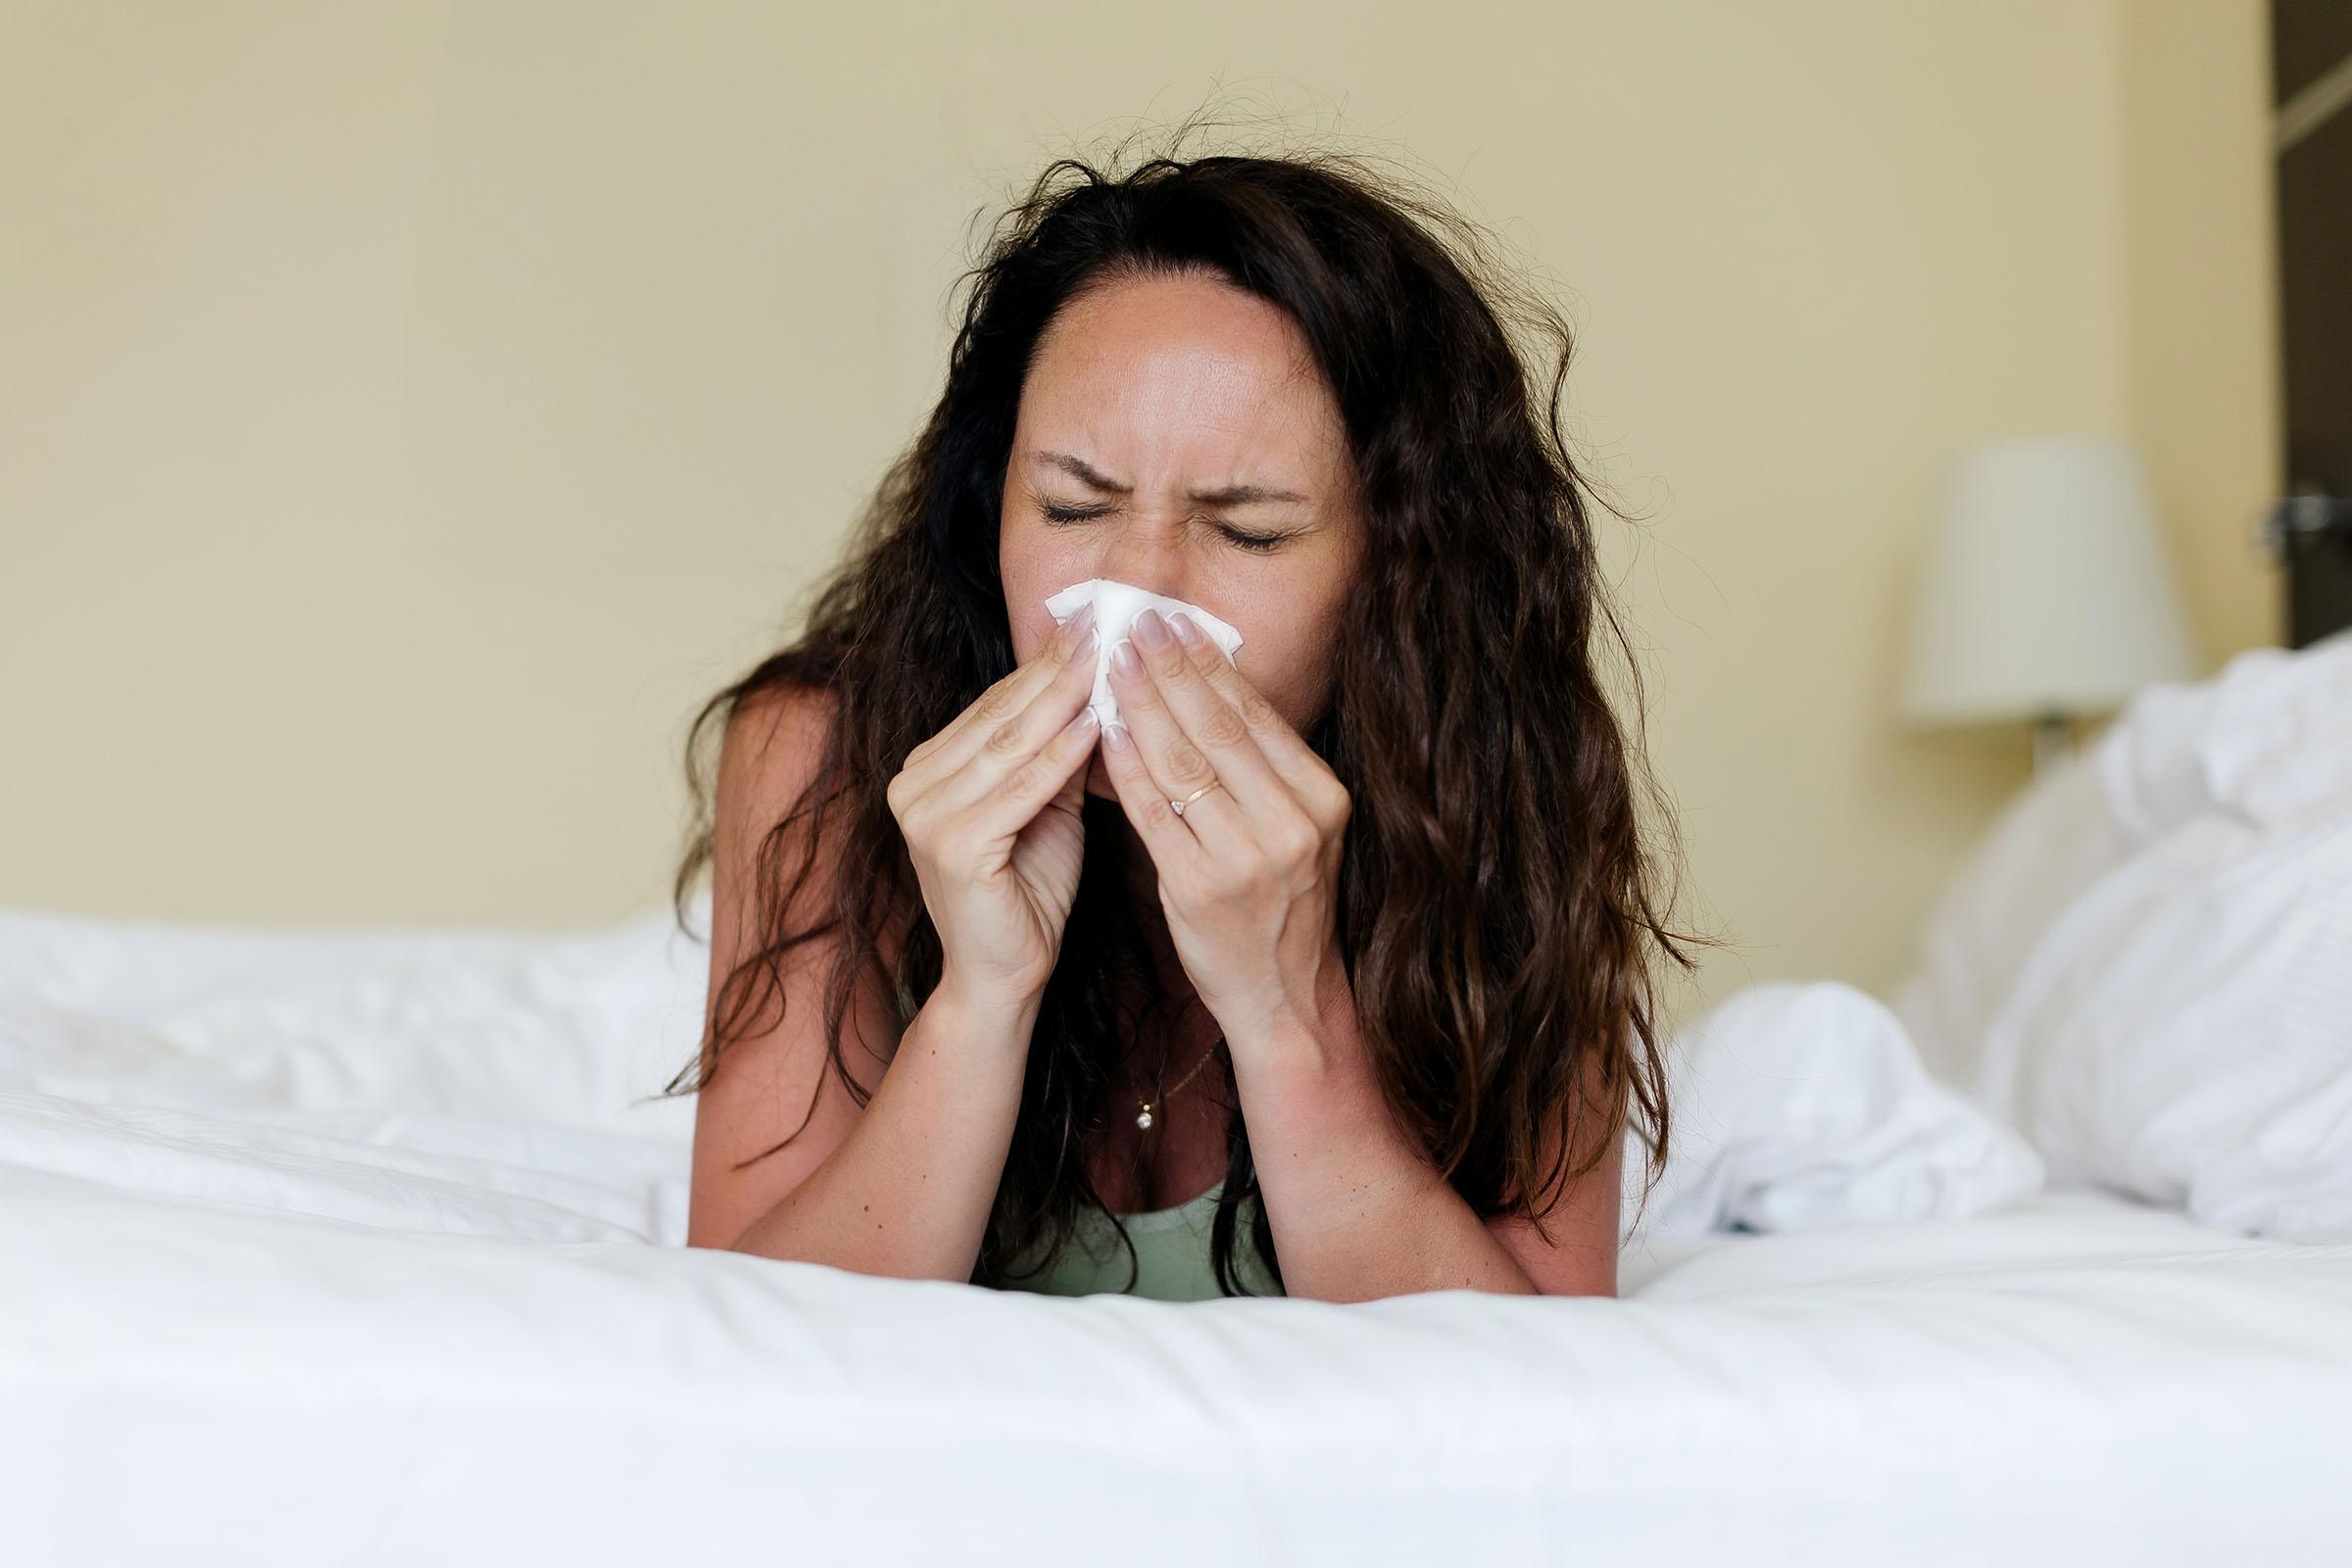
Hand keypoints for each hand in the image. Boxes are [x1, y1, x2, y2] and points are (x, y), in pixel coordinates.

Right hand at [886, 602, 1100, 1011]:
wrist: (1003, 976)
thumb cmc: (1028, 892)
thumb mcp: (1044, 807)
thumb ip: (1054, 752)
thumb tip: (1096, 684)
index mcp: (926, 771)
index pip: (994, 705)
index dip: (1044, 664)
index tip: (1091, 624)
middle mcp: (914, 787)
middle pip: (1000, 716)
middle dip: (1056, 669)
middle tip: (1104, 623)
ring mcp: (927, 817)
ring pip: (1010, 745)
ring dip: (1063, 699)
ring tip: (1108, 659)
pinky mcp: (954, 848)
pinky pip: (1020, 790)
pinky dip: (1060, 756)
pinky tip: (1095, 724)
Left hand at [1092, 606, 1354, 1053]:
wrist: (1284, 996)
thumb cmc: (1281, 906)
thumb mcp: (1297, 829)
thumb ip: (1263, 768)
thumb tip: (1210, 686)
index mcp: (1322, 799)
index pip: (1255, 716)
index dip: (1209, 665)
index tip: (1175, 623)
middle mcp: (1290, 824)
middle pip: (1218, 728)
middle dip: (1170, 669)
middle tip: (1134, 624)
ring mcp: (1245, 857)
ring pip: (1182, 761)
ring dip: (1141, 704)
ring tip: (1110, 663)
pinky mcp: (1197, 887)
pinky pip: (1152, 810)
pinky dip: (1125, 764)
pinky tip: (1103, 730)